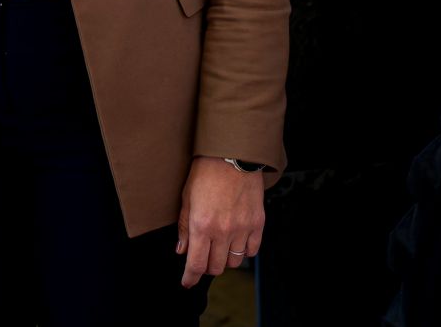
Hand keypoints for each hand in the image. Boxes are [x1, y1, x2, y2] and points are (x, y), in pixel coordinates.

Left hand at [176, 156, 264, 286]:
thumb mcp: (186, 199)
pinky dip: (243, 251)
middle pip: (216, 267)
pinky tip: (236, 243)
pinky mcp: (258, 224)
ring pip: (235, 262)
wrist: (232, 157)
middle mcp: (223, 231)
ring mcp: (243, 229)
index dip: (190, 277)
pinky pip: (252, 250)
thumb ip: (185, 228)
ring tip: (219, 248)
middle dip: (207, 267)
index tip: (187, 283)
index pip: (196, 264)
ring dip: (225, 260)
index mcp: (202, 226)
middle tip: (202, 258)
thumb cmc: (205, 174)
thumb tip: (182, 250)